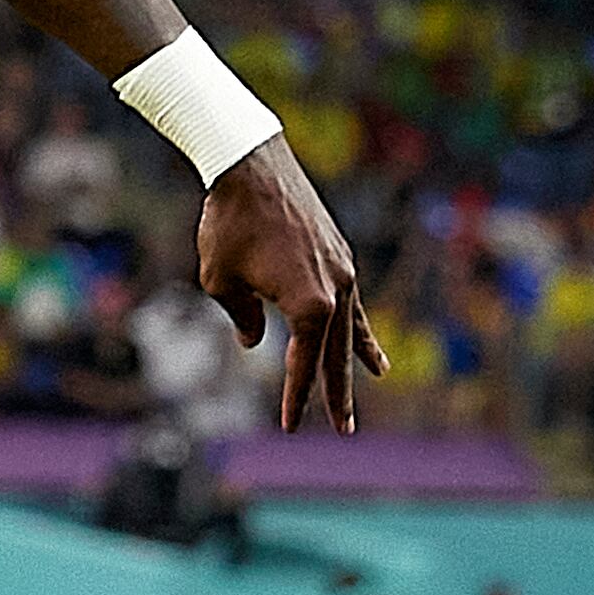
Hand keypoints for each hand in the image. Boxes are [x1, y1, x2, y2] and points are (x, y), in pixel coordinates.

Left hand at [193, 138, 384, 432]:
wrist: (251, 165)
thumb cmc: (228, 224)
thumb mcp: (220, 280)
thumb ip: (241, 317)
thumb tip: (254, 341)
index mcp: (309, 303)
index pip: (302, 362)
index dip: (293, 395)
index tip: (287, 426)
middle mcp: (336, 290)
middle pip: (335, 353)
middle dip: (336, 393)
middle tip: (343, 429)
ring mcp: (344, 271)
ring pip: (349, 328)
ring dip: (355, 362)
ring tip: (372, 386)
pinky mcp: (340, 256)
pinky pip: (353, 303)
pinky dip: (360, 328)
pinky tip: (373, 352)